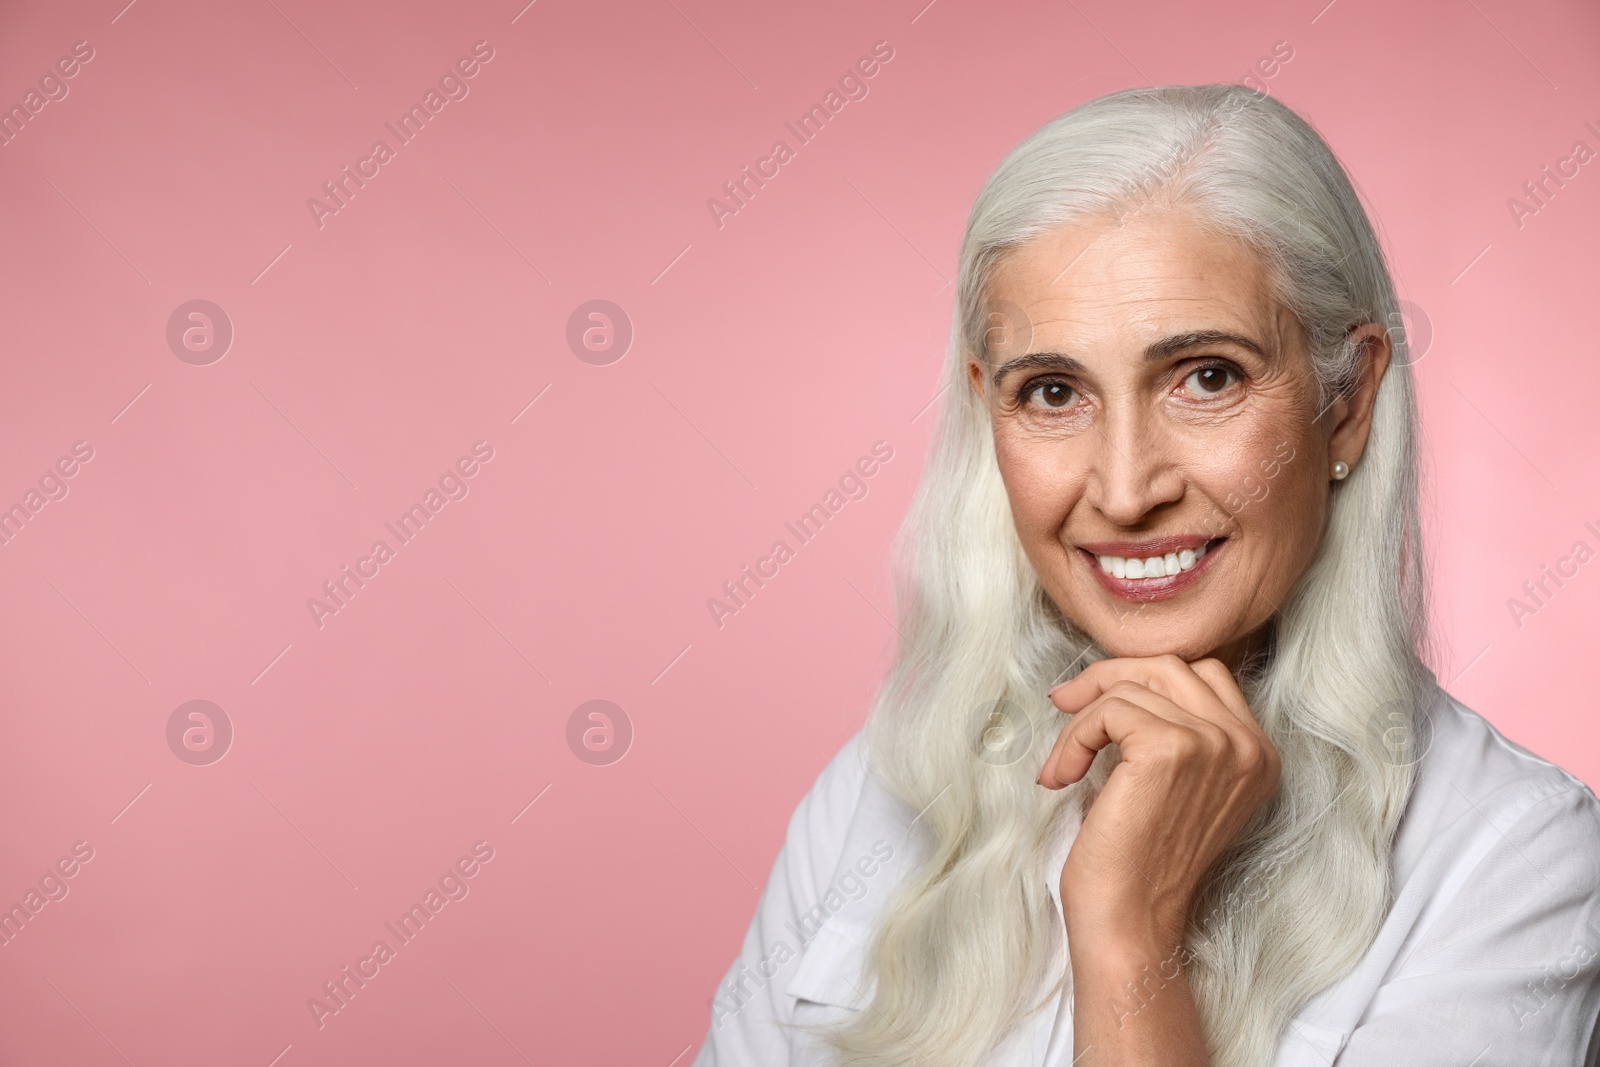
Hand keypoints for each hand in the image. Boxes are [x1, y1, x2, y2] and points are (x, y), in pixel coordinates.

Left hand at [1037, 654, 1280, 945]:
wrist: (1131, 920)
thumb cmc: (1139, 859)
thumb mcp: (1174, 784)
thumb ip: (1175, 729)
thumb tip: (1118, 674)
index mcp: (1257, 753)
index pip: (1201, 674)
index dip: (1141, 679)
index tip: (1094, 704)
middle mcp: (1247, 746)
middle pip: (1168, 667)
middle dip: (1106, 680)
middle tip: (1063, 705)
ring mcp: (1215, 745)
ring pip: (1130, 687)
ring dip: (1080, 720)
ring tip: (1062, 766)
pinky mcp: (1172, 749)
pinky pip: (1108, 709)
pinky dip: (1073, 738)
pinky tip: (1062, 776)